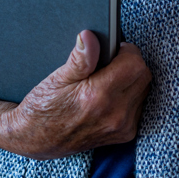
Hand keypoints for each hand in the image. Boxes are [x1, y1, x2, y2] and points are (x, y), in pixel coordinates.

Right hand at [0, 31, 150, 158]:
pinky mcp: (124, 135)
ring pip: (143, 90)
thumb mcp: (56, 79)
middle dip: (131, 63)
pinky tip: (112, 93)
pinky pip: (139, 105)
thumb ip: (79, 59)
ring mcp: (121, 127)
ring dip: (132, 79)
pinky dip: (130, 95)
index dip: (126, 51)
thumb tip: (90, 36)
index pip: (134, 63)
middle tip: (111, 61)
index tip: (114, 49)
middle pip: (143, 75)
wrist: (34, 141)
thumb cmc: (42, 107)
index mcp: (98, 97)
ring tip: (109, 78)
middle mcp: (114, 114)